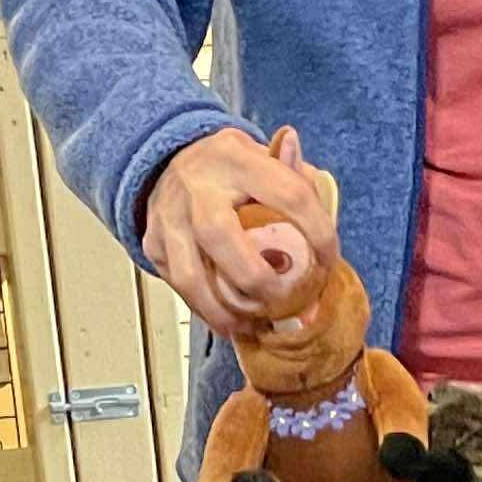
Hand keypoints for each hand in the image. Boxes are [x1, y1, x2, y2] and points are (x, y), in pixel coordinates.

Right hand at [143, 122, 337, 339]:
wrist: (167, 160)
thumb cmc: (228, 168)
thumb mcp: (261, 156)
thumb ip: (294, 177)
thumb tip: (323, 199)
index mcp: (235, 157)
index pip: (288, 194)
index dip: (317, 232)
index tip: (328, 261)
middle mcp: (196, 186)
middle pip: (220, 236)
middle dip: (255, 278)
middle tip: (281, 299)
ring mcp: (169, 216)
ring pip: (190, 274)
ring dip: (223, 309)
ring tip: (249, 325)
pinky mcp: (153, 242)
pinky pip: (178, 284)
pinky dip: (204, 308)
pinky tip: (227, 320)